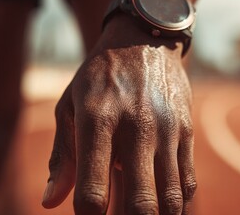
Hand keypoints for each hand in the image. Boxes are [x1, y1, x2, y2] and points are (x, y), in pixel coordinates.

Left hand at [42, 14, 196, 213]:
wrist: (144, 41)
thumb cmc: (100, 77)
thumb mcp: (70, 106)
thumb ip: (63, 157)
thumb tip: (51, 201)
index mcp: (97, 120)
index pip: (92, 191)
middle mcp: (137, 127)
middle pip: (140, 202)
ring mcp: (167, 130)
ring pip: (171, 197)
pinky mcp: (186, 131)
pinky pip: (188, 181)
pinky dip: (177, 202)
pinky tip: (163, 204)